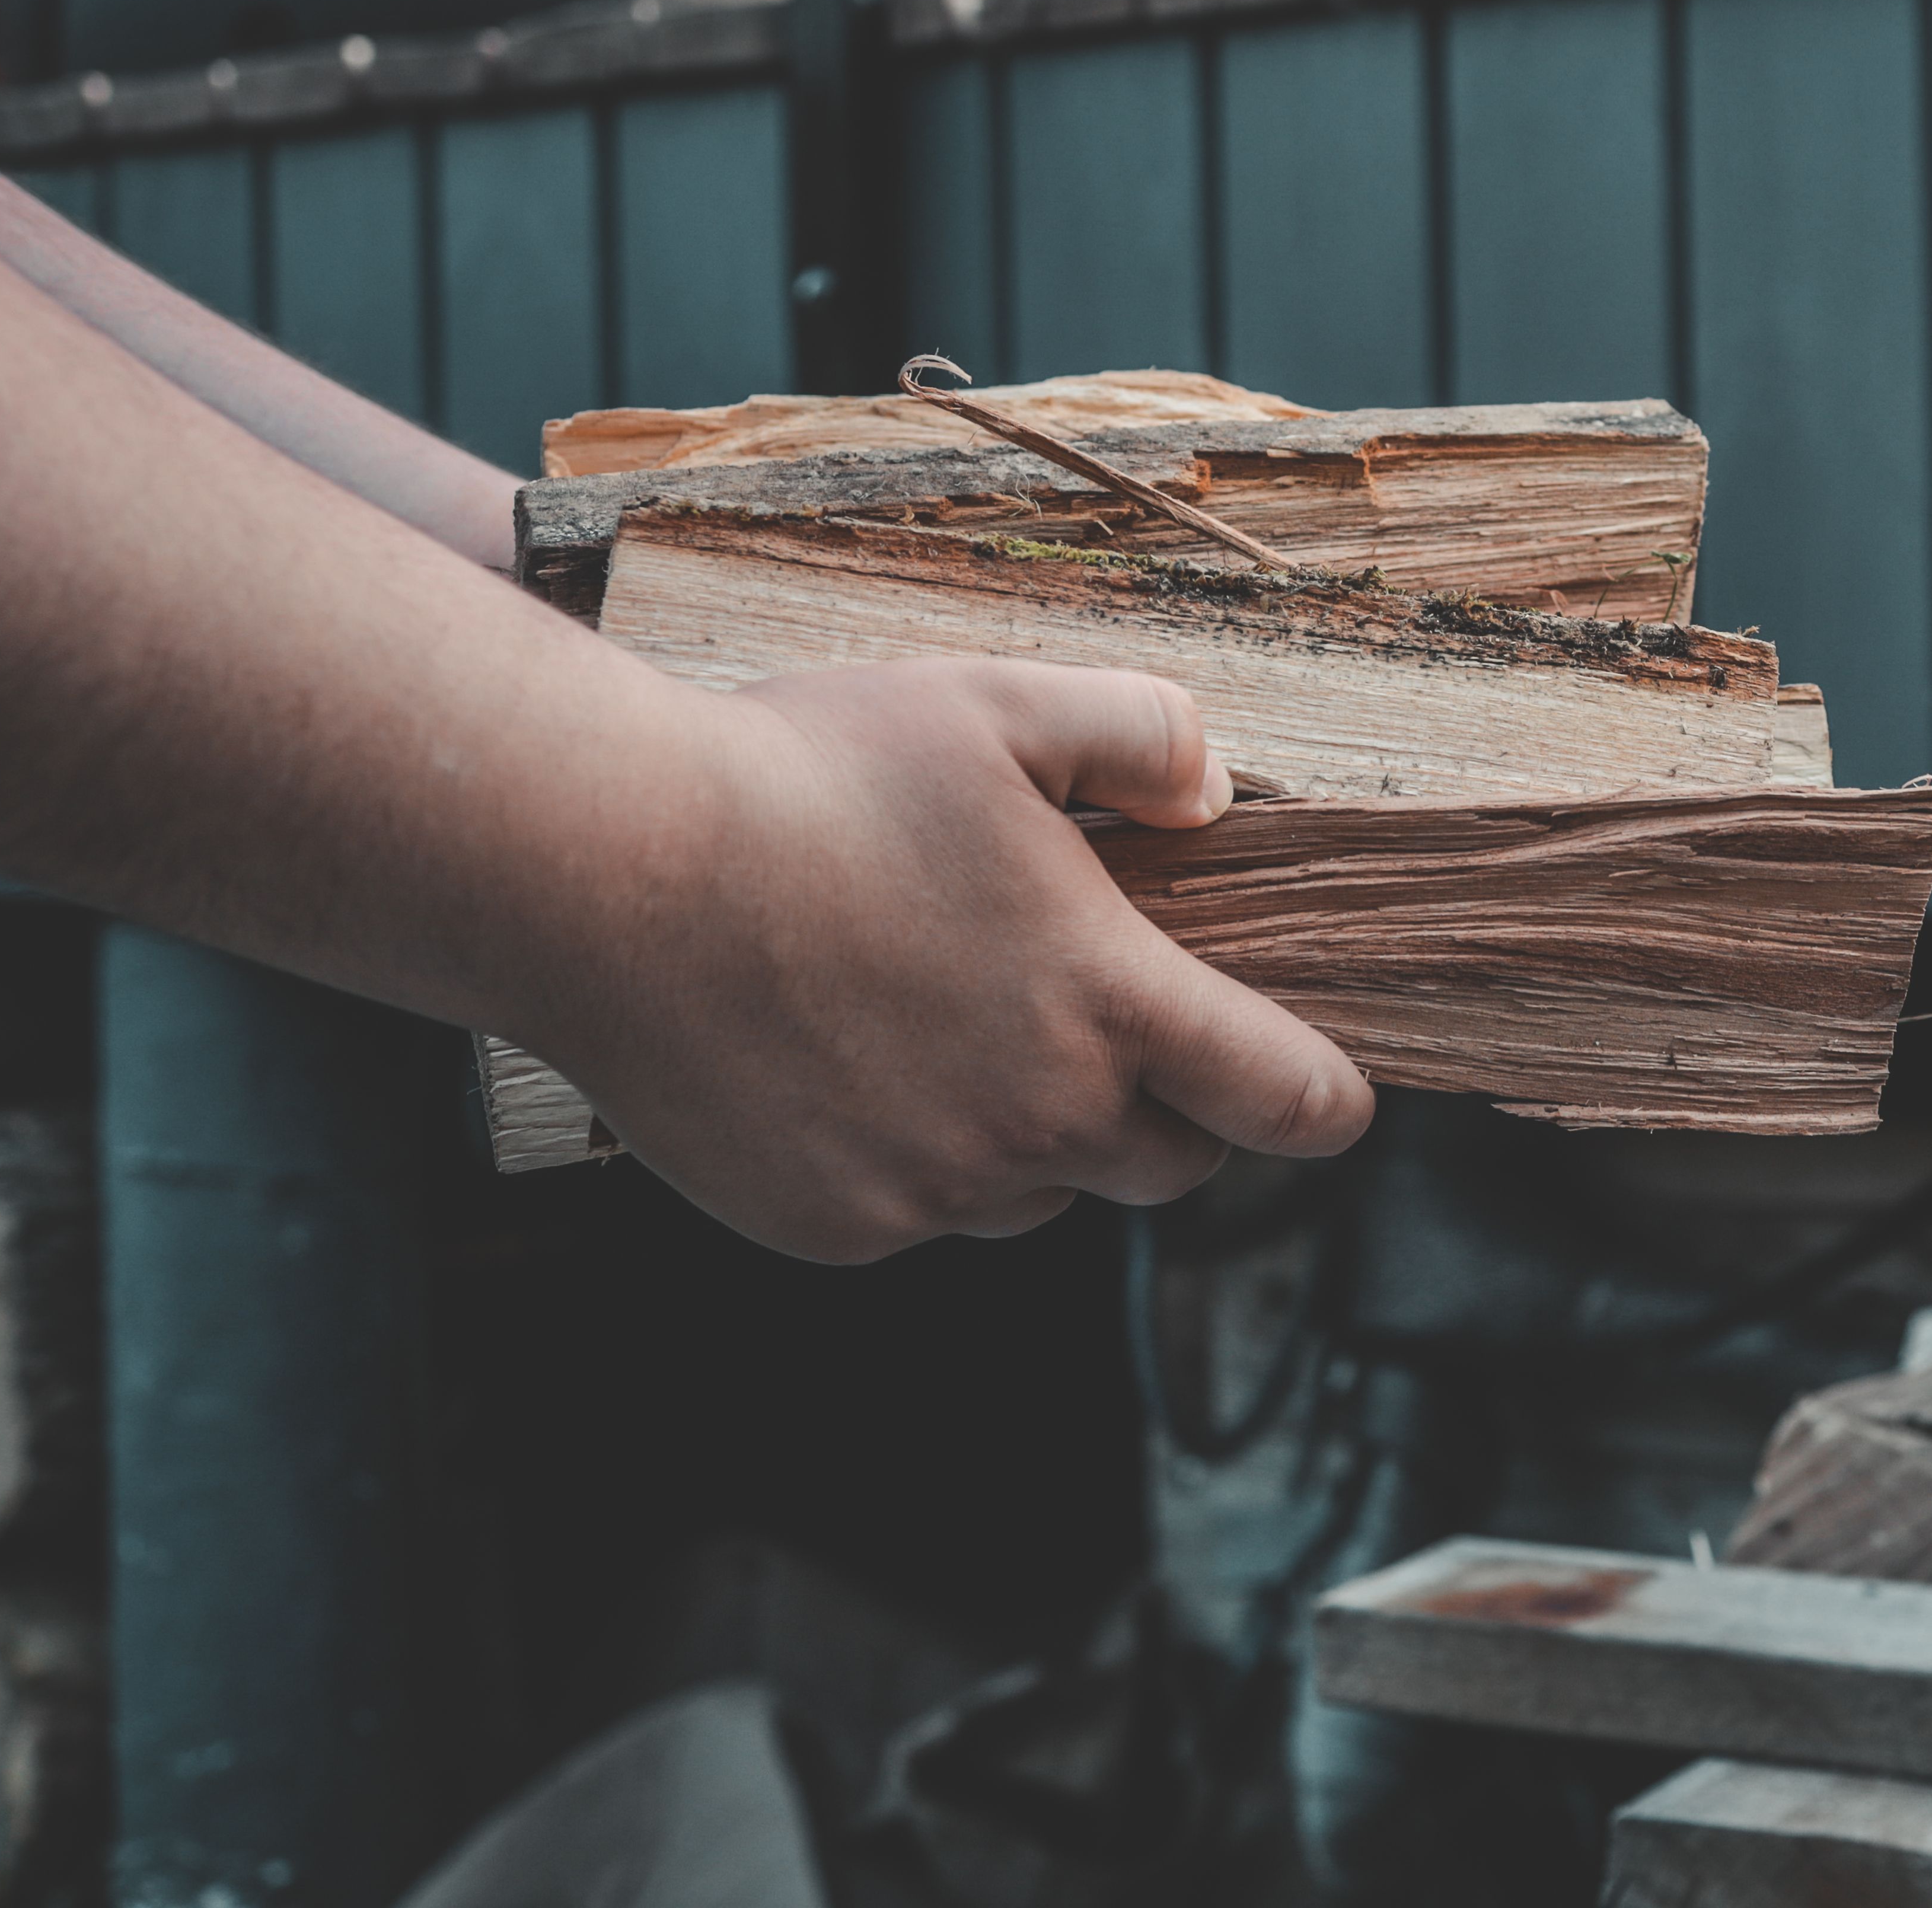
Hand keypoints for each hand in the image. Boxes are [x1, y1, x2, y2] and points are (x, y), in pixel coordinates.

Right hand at [529, 658, 1371, 1261]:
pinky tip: (850, 1056)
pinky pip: (923, 1213)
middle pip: (1175, 1166)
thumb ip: (1144, 736)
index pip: (1288, 1100)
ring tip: (949, 1017)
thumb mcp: (1003, 705)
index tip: (1327, 1088)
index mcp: (1109, 1005)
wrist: (604, 869)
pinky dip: (916, 1156)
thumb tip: (1214, 794)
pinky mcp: (836, 1226)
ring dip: (1035, 1133)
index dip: (1327, 1097)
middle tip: (1102, 1016)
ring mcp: (932, 1189)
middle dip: (1171, 1108)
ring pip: (1042, 1193)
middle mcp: (1037, 1123)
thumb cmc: (808, 774)